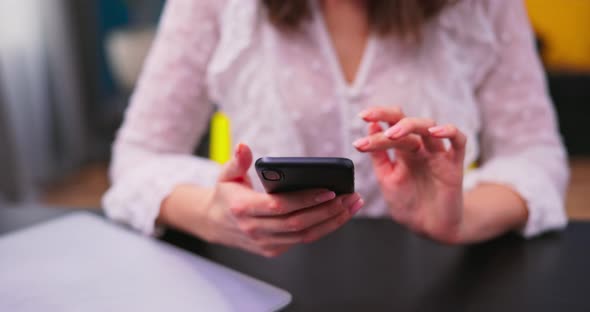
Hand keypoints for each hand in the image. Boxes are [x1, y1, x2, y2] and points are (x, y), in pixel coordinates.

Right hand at [202, 143, 363, 256]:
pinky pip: (303, 240)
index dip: (305, 200)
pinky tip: (339, 215)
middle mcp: (255, 230)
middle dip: (327, 211)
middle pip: (298, 224)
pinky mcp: (274, 250)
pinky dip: (324, 229)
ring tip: (351, 205)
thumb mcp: (226, 174)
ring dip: (332, 221)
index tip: (328, 191)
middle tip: (349, 196)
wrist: (215, 223)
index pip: (280, 206)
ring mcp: (265, 243)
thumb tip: (244, 146)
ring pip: (305, 236)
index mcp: (243, 209)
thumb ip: (237, 160)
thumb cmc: (225, 195)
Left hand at [353, 107, 466, 242]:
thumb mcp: (387, 179)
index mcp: (402, 150)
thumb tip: (371, 128)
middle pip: (407, 120)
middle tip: (370, 117)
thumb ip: (379, 156)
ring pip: (429, 126)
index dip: (376, 119)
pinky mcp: (455, 164)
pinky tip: (435, 132)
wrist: (429, 228)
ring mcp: (437, 154)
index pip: (390, 125)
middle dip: (387, 115)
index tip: (361, 118)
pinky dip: (449, 131)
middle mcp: (420, 148)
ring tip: (392, 133)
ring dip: (410, 125)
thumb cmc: (408, 204)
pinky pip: (459, 140)